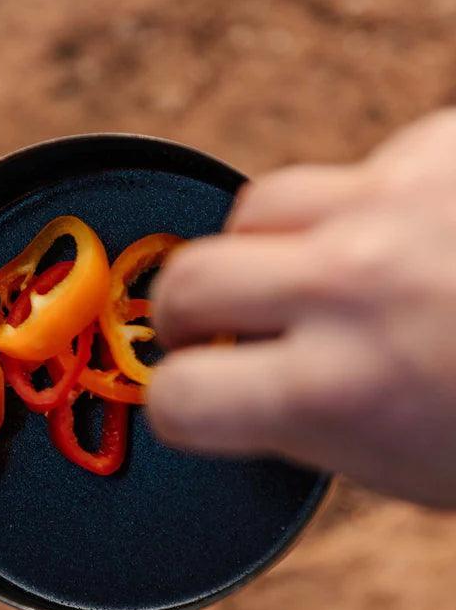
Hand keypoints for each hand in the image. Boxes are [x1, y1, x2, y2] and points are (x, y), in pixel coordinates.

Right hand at [148, 109, 455, 507]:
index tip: (195, 399)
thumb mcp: (412, 464)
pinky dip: (366, 207)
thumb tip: (244, 388)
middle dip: (189, 313)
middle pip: (189, 278)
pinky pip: (357, 170)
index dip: (180, 407)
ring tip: (313, 274)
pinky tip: (416, 240)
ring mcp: (397, 202)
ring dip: (265, 246)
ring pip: (256, 205)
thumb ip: (310, 421)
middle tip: (218, 329)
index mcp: (342, 390)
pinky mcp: (441, 145)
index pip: (180, 398)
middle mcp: (353, 285)